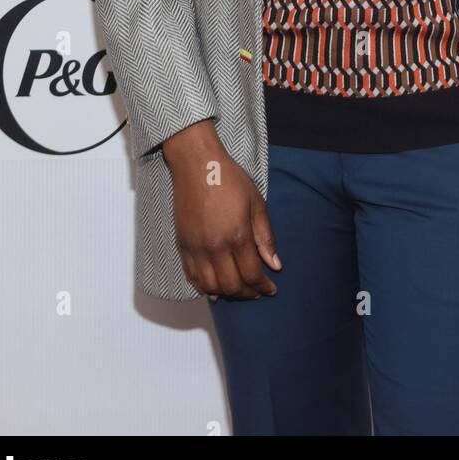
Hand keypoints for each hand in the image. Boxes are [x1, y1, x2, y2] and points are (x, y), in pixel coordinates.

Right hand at [162, 121, 281, 299]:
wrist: (198, 165)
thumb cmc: (230, 180)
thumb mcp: (257, 204)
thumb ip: (265, 237)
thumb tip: (275, 265)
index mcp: (237, 235)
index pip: (252, 274)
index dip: (263, 286)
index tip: (271, 289)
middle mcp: (215, 246)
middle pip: (232, 285)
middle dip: (248, 294)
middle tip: (257, 291)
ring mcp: (196, 248)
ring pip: (210, 286)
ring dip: (226, 294)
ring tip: (238, 290)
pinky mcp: (183, 245)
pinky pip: (192, 276)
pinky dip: (204, 287)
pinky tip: (215, 287)